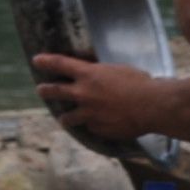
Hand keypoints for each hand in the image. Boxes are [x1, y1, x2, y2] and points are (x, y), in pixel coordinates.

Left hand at [32, 52, 173, 145]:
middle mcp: (84, 94)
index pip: (60, 64)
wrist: (152, 106)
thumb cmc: (140, 83)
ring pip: (68, 117)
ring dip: (65, 117)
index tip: (36, 60)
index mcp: (89, 74)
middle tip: (40, 90)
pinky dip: (93, 124)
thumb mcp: (118, 71)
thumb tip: (98, 78)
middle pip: (56, 91)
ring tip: (63, 119)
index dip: (46, 61)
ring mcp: (89, 114)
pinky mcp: (98, 128)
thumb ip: (102, 75)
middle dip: (46, 90)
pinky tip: (99, 124)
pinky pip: (91, 126)